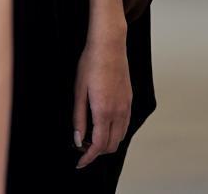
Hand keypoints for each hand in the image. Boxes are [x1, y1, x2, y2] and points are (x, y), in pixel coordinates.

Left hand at [72, 35, 131, 169]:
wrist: (109, 45)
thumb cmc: (91, 64)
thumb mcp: (78, 91)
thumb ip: (79, 118)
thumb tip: (78, 139)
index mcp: (103, 110)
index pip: (98, 145)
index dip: (88, 157)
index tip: (80, 163)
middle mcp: (118, 111)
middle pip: (111, 145)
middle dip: (96, 152)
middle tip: (81, 147)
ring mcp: (126, 106)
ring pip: (120, 137)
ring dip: (106, 143)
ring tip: (90, 137)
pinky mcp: (129, 100)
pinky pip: (125, 125)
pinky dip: (115, 133)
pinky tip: (103, 125)